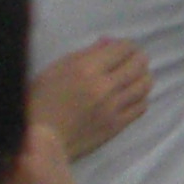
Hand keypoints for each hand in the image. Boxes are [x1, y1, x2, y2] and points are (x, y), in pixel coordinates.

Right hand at [28, 38, 150, 159]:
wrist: (40, 141)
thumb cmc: (39, 101)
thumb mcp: (55, 69)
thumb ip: (85, 54)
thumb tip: (109, 42)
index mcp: (86, 69)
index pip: (123, 49)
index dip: (125, 45)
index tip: (121, 48)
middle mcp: (104, 87)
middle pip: (139, 64)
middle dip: (137, 57)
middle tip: (131, 59)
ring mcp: (113, 108)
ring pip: (145, 84)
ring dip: (142, 76)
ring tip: (134, 76)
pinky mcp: (117, 125)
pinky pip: (141, 106)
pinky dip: (140, 97)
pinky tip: (132, 96)